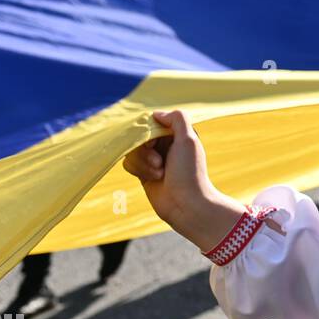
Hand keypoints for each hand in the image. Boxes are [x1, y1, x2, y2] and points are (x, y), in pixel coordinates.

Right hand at [122, 109, 244, 249]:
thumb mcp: (189, 140)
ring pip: (132, 150)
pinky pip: (129, 163)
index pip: (151, 122)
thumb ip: (177, 119)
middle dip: (145, 149)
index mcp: (178, 134)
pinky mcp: (144, 172)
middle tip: (159, 162)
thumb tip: (157, 114)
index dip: (148, 132)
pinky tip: (154, 178)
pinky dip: (138, 170)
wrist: (186, 205)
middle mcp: (166, 144)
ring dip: (143, 162)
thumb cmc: (190, 172)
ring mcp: (154, 158)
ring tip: (159, 173)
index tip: (155, 142)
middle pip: (139, 136)